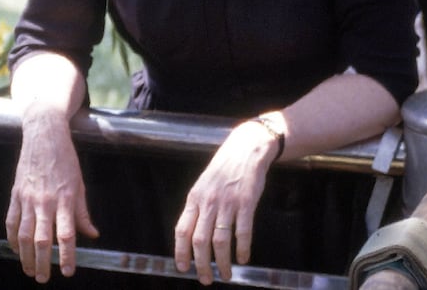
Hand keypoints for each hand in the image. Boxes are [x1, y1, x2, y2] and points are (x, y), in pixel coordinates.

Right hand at [5, 110, 98, 282]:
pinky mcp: (15, 193)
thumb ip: (83, 212)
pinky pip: (10, 221)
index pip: (67, 234)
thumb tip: (92, 234)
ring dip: (26, 256)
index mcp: (65, 199)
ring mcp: (27, 197)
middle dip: (43, 263)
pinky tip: (16, 249)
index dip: (68, 256)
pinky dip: (11, 238)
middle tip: (43, 278)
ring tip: (29, 270)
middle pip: (42, 239)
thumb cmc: (65, 158)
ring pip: (23, 234)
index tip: (68, 272)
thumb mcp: (80, 184)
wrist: (44, 134)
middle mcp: (45, 201)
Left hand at [174, 119, 280, 284]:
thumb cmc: (224, 169)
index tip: (182, 268)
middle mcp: (208, 202)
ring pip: (220, 241)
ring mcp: (227, 203)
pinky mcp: (246, 203)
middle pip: (200, 241)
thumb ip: (198, 207)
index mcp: (195, 198)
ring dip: (222, 263)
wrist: (246, 149)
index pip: (182, 230)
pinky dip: (242, 249)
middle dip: (202, 264)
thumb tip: (190, 235)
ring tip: (226, 275)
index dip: (180, 252)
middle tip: (206, 279)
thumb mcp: (203, 185)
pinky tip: (243, 259)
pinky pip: (242, 232)